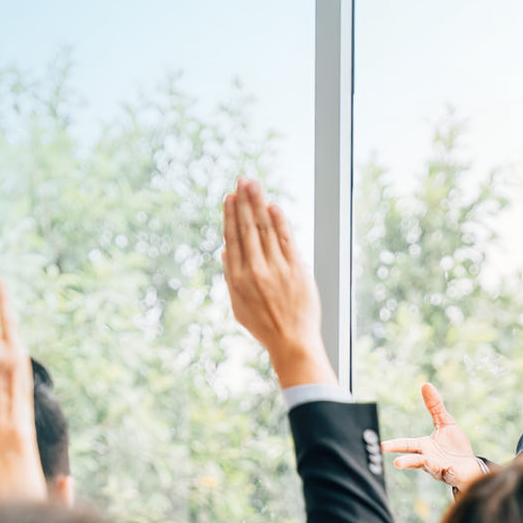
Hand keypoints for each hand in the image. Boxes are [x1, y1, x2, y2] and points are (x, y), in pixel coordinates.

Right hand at [223, 177, 336, 387]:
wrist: (292, 343)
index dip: (230, 216)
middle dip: (244, 202)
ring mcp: (276, 269)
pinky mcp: (297, 270)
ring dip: (259, 204)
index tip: (229, 197)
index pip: (232, 239)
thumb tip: (226, 250)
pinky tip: (274, 206)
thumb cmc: (264, 326)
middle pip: (248, 229)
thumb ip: (231, 276)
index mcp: (236, 279)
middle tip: (242, 180)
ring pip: (266, 230)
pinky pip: (287, 240)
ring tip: (254, 185)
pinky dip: (280, 222)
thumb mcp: (238, 305)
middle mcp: (254, 271)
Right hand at [381, 383, 484, 489]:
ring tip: (428, 462)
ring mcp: (441, 469)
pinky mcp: (454, 475)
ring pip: (432, 469)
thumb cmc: (455, 446)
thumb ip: (435, 406)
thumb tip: (425, 384)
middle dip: (406, 462)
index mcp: (425, 447)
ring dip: (430, 465)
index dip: (395, 445)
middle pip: (415, 461)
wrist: (470, 464)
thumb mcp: (446, 422)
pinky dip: (451, 472)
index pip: (408, 445)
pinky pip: (452, 474)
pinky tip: (452, 469)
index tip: (383, 446)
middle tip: (397, 463)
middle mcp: (429, 460)